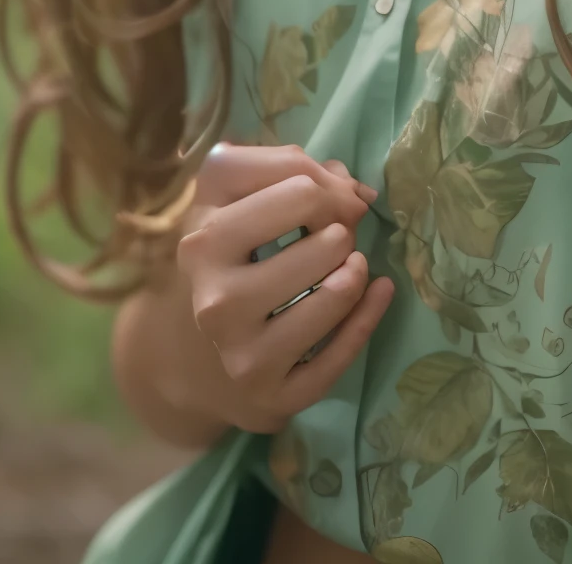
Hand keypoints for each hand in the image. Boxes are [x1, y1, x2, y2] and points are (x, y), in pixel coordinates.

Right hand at [110, 142, 394, 444]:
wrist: (191, 367)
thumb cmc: (228, 267)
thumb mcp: (236, 210)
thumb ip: (290, 177)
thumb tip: (357, 192)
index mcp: (203, 233)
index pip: (287, 175)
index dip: (321, 175)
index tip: (329, 191)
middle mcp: (214, 292)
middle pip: (317, 229)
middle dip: (341, 225)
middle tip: (339, 235)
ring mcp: (240, 349)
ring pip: (332, 296)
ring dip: (354, 273)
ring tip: (354, 265)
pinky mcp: (270, 396)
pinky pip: (339, 354)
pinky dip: (367, 317)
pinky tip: (380, 291)